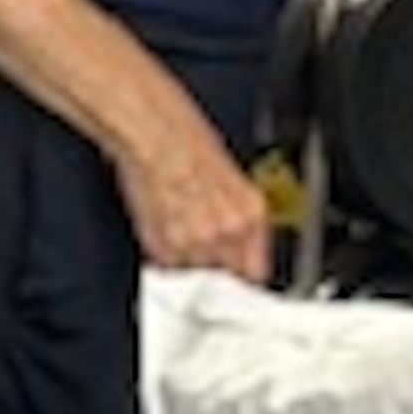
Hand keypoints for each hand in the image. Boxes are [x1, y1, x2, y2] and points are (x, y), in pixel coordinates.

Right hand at [118, 121, 275, 283]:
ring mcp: (196, 242)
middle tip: (203, 246)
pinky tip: (166, 228)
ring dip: (189, 261)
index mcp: (251, 213)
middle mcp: (228, 232)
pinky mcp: (165, 247)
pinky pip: (169, 267)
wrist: (156, 135)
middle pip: (226, 277)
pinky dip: (166, 256)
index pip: (257, 272)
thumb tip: (239, 249)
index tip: (238, 278)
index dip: (244, 275)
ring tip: (182, 229)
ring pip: (196, 274)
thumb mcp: (233, 179)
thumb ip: (239, 219)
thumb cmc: (188, 144)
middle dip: (216, 268)